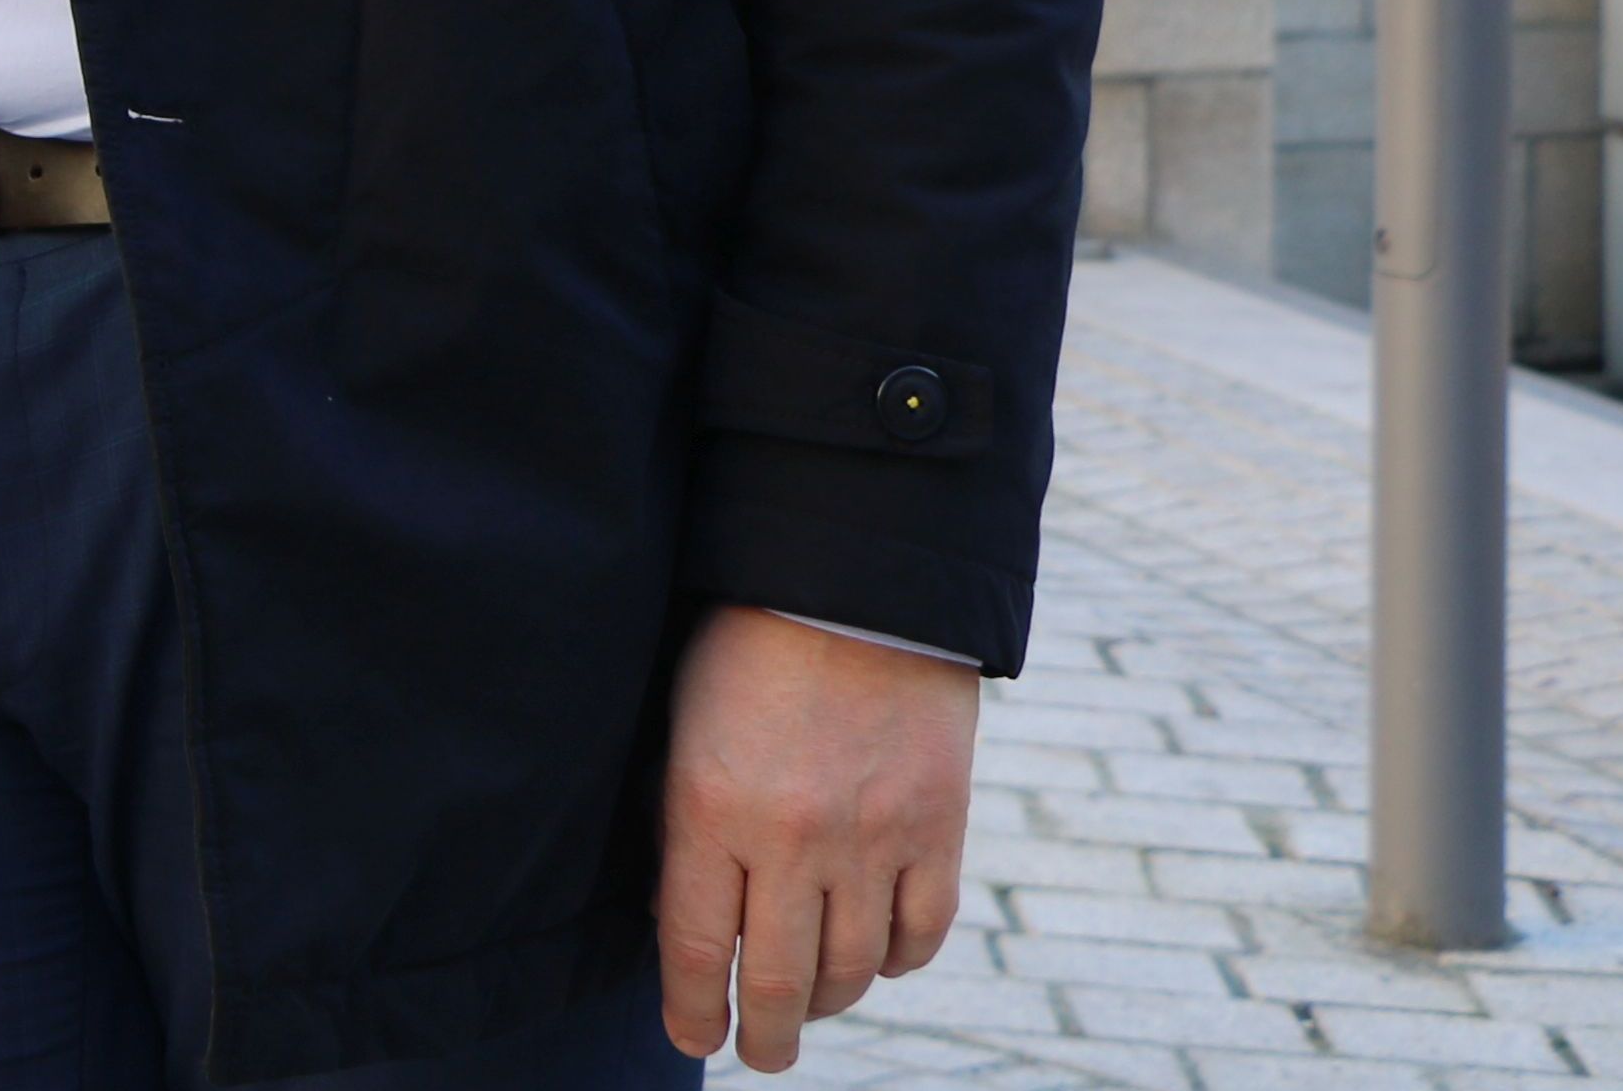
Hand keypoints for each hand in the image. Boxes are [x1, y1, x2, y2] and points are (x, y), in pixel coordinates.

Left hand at [656, 607, 980, 1070]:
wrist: (855, 580)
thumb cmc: (745, 647)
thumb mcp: (683, 731)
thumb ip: (688, 826)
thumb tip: (689, 922)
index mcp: (709, 809)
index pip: (694, 947)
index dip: (691, 1009)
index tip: (694, 1038)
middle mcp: (792, 838)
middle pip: (777, 982)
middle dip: (761, 1036)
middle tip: (756, 1054)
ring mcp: (873, 838)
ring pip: (851, 968)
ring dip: (827, 1003)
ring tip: (808, 1008)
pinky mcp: (939, 828)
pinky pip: (921, 933)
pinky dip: (896, 960)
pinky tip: (874, 958)